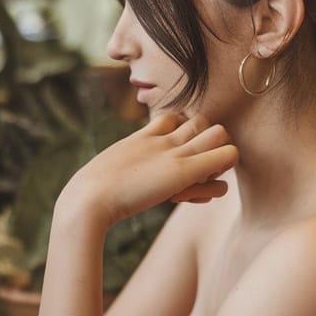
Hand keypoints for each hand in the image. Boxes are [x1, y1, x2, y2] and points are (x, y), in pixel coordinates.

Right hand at [58, 113, 238, 225]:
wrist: (89, 198)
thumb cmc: (91, 193)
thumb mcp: (105, 174)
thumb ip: (117, 170)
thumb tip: (97, 183)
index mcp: (142, 136)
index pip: (172, 117)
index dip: (180, 137)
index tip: (174, 161)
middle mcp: (163, 138)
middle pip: (201, 119)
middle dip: (206, 143)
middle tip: (196, 171)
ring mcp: (175, 151)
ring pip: (220, 133)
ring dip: (219, 157)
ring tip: (202, 182)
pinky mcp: (185, 169)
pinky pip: (226, 157)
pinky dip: (220, 181)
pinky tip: (199, 197)